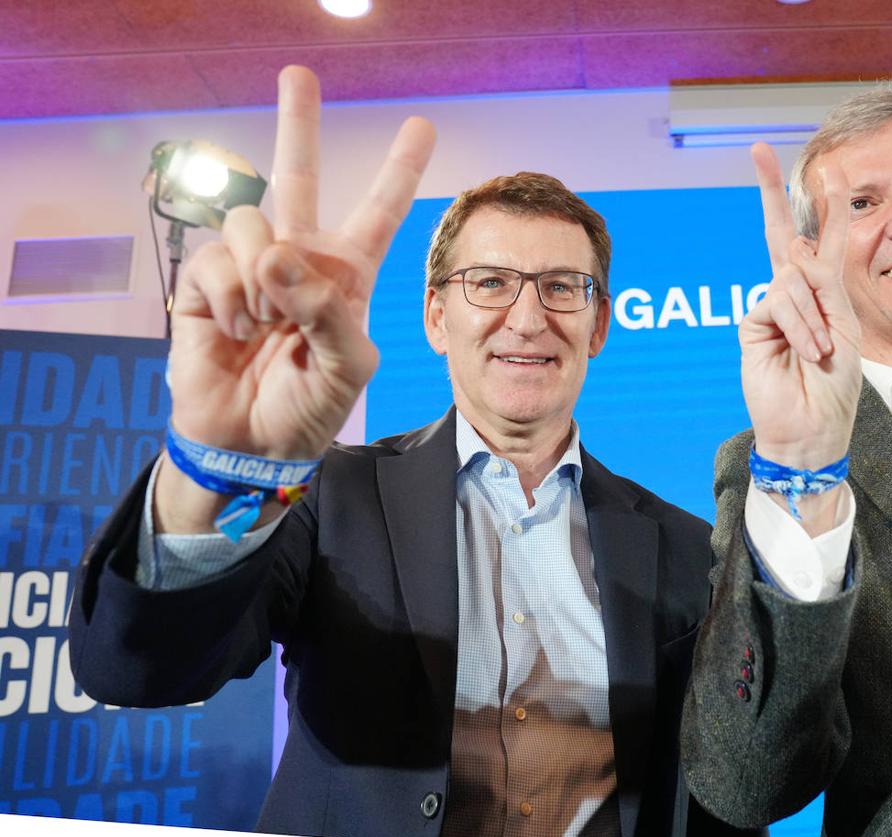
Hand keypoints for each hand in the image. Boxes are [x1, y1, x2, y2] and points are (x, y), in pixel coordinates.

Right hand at [167, 65, 435, 460]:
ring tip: (266, 322)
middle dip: (298, 123)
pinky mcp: (206, 282)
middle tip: (299, 74)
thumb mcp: (348, 366)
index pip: (379, 213)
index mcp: (346, 275)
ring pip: (252, 221)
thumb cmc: (310, 407)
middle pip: (298, 176)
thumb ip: (329, 312)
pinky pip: (216, 258)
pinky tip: (237, 330)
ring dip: (262, 275)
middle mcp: (299, 260)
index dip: (398, 171)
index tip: (420, 126)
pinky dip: (230, 297)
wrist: (253, 444)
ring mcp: (251, 268)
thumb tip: (278, 257)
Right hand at [739, 142, 861, 474]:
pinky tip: (806, 351)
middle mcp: (796, 294)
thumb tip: (793, 253)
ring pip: (792, 278)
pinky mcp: (753, 323)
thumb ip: (823, 286)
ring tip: (820, 352)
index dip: (828, 205)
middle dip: (770, 190)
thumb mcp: (845, 328)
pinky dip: (800, 325)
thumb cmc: (835, 387)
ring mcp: (772, 308)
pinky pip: (779, 301)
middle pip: (782, 233)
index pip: (823, 240)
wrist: (812, 428)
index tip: (832, 169)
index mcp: (826, 294)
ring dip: (813, 316)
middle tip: (757, 149)